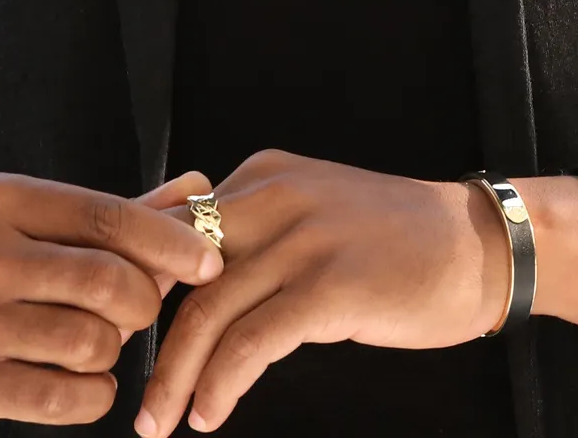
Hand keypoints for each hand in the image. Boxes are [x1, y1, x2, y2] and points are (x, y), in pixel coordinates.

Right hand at [0, 172, 222, 435]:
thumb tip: (198, 188)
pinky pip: (68, 398)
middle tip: (135, 305)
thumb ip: (119, 210)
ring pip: (93, 342)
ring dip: (113, 347)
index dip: (168, 240)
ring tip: (92, 338)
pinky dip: (95, 391)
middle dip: (142, 300)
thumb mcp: (33, 218)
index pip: (105, 215)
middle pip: (108, 281)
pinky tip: (82, 377)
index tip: (209, 262)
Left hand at [136, 149, 508, 436]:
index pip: (175, 220)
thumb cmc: (384, 235)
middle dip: (139, 323)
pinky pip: (255, 341)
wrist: (472, 242)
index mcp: (261, 175)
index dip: (137, 273)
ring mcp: (303, 239)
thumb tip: (190, 272)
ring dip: (174, 371)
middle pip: (178, 263)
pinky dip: (222, 382)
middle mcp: (273, 195)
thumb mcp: (308, 207)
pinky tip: (208, 412)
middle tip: (117, 369)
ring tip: (158, 418)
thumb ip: (251, 226)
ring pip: (209, 308)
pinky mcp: (331, 286)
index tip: (117, 320)